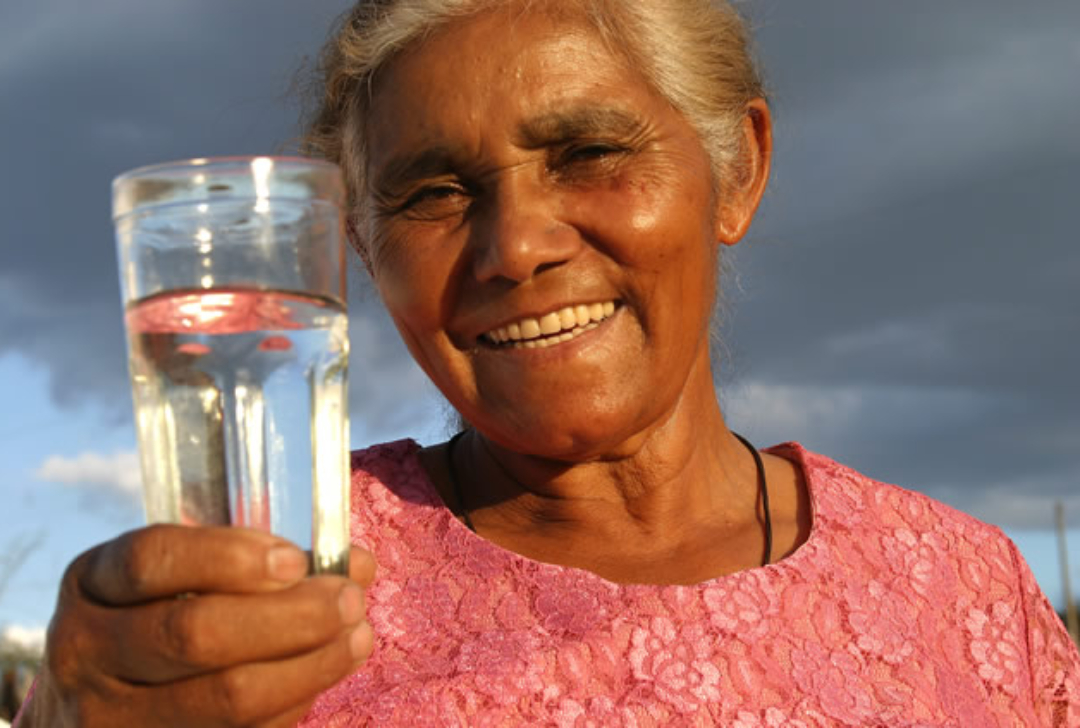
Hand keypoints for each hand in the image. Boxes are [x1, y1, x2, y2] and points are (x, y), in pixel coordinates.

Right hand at [20, 525, 375, 727]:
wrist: (98, 705)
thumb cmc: (158, 619)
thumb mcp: (180, 577)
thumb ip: (258, 561)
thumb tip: (355, 564)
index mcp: (93, 586)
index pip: (152, 560)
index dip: (228, 557)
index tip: (294, 560)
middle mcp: (87, 653)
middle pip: (195, 633)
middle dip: (290, 615)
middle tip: (347, 600)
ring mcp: (110, 718)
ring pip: (225, 698)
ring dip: (310, 665)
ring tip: (357, 637)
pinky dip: (292, 705)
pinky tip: (322, 676)